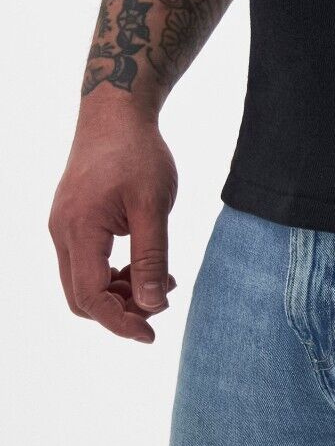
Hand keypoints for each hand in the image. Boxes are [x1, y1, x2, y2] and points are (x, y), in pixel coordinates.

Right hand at [49, 106, 177, 342]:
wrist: (115, 113)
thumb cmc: (137, 153)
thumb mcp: (153, 205)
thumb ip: (151, 256)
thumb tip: (152, 305)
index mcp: (79, 230)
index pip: (90, 296)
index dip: (119, 322)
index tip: (151, 333)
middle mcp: (62, 232)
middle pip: (81, 296)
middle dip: (120, 309)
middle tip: (160, 302)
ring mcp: (64, 226)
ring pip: (83, 281)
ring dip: (119, 291)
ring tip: (161, 280)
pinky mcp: (72, 219)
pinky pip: (86, 261)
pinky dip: (113, 272)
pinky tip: (145, 263)